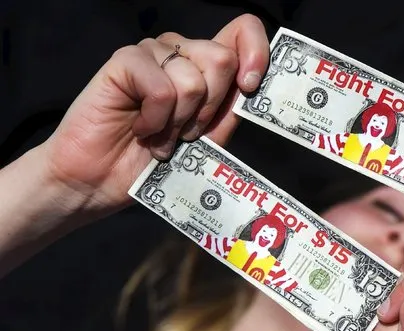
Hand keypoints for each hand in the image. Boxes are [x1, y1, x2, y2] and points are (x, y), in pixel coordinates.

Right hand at [40, 14, 268, 214]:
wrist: (102, 181)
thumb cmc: (153, 161)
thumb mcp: (206, 140)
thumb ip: (230, 112)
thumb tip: (255, 87)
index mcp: (205, 66)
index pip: (242, 31)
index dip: (256, 52)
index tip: (249, 87)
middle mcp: (181, 52)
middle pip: (222, 59)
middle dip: (209, 109)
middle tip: (185, 134)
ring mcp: (153, 53)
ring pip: (193, 79)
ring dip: (179, 123)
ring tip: (160, 138)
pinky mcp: (126, 61)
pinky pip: (162, 90)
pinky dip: (156, 121)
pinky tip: (140, 129)